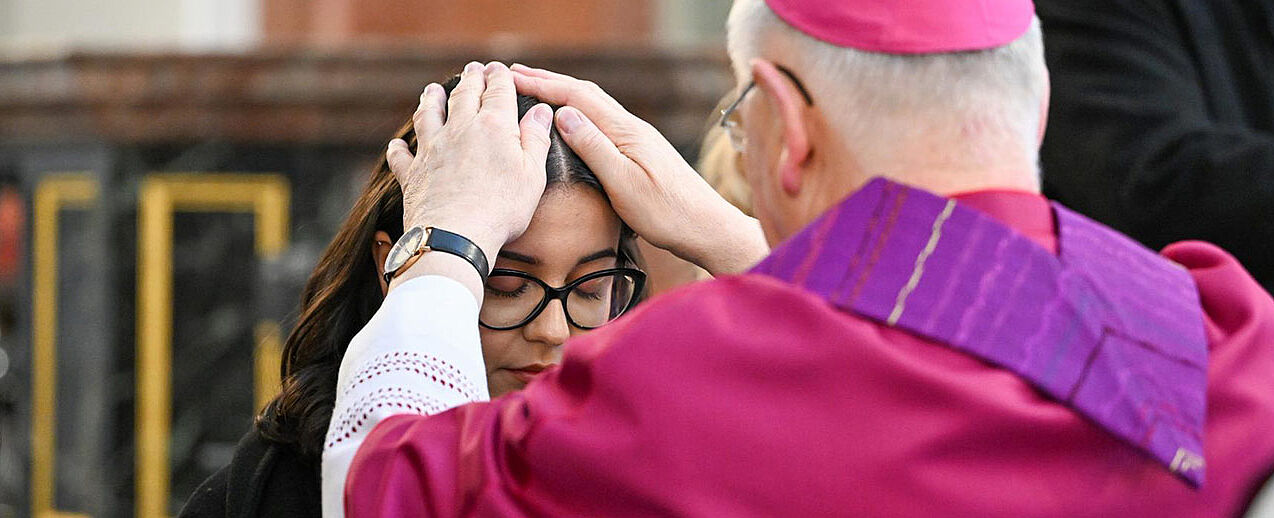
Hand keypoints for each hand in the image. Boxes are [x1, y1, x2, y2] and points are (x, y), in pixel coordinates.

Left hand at [388, 61, 553, 270]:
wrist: (455, 236)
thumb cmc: (501, 209)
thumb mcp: (532, 175)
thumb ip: (535, 139)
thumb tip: (541, 110)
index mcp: (494, 127)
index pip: (498, 91)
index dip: (499, 77)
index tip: (499, 68)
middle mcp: (460, 130)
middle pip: (464, 95)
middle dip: (470, 79)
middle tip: (473, 69)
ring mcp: (432, 149)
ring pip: (429, 115)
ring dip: (430, 100)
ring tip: (432, 90)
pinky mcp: (413, 173)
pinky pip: (402, 156)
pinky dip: (399, 148)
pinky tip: (397, 143)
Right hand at [510, 64, 768, 275]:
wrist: (707, 228)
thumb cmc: (668, 214)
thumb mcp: (624, 184)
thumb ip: (594, 147)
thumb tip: (563, 113)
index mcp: (625, 132)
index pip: (577, 97)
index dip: (542, 85)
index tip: (512, 78)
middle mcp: (633, 128)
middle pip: (585, 94)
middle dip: (549, 81)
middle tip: (516, 74)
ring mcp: (639, 139)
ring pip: (595, 105)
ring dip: (564, 94)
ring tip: (537, 89)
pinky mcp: (642, 152)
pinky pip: (604, 121)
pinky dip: (580, 111)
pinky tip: (574, 120)